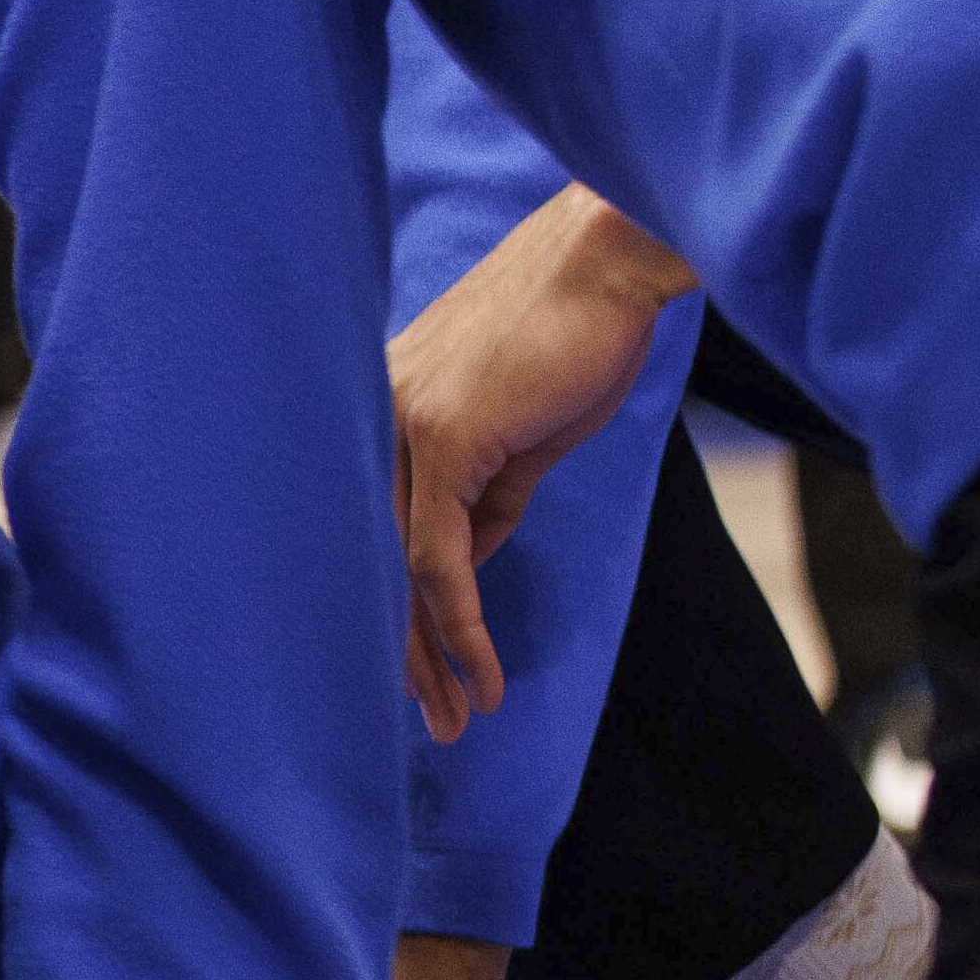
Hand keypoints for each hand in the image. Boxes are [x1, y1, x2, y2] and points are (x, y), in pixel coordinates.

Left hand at [392, 185, 697, 738]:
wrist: (610, 259)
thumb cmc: (577, 332)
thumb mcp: (523, 433)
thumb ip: (488, 494)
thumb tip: (469, 559)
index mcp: (380, 412)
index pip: (373, 532)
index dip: (395, 610)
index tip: (421, 673)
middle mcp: (371, 418)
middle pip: (369, 559)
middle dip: (401, 651)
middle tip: (431, 720)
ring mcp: (400, 425)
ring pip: (396, 569)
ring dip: (429, 655)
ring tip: (456, 718)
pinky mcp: (442, 436)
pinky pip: (439, 557)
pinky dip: (458, 621)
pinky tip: (477, 672)